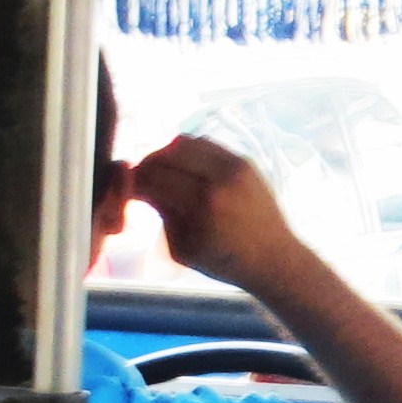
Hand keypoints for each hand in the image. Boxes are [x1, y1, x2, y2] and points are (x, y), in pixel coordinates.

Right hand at [126, 134, 308, 294]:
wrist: (273, 257)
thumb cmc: (223, 261)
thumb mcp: (181, 247)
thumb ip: (160, 212)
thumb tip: (139, 185)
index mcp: (200, 205)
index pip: (152, 178)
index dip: (134, 183)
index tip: (128, 190)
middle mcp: (218, 178)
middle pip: (165, 153)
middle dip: (147, 165)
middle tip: (141, 179)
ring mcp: (234, 164)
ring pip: (184, 142)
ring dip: (166, 154)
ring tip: (161, 172)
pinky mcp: (244, 160)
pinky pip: (206, 144)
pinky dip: (188, 153)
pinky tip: (184, 169)